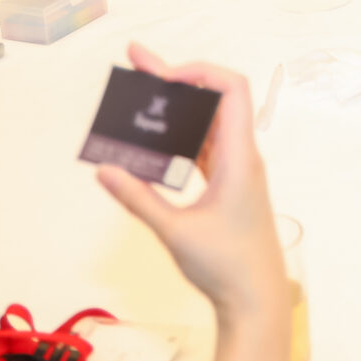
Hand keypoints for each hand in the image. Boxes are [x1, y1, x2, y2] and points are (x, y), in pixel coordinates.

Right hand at [96, 43, 287, 321]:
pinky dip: (178, 138)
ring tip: (136, 95)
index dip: (200, 72)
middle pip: (213, 99)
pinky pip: (202, 148)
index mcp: (239, 157)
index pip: (232, 89)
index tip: (163, 75)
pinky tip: (150, 139)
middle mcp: (241, 156)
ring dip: (175, 108)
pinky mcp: (227, 185)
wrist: (256, 298)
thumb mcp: (176, 231)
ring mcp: (235, 170)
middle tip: (135, 62)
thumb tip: (104, 170)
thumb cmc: (226, 266)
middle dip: (174, 79)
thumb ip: (138, 199)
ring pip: (206, 124)